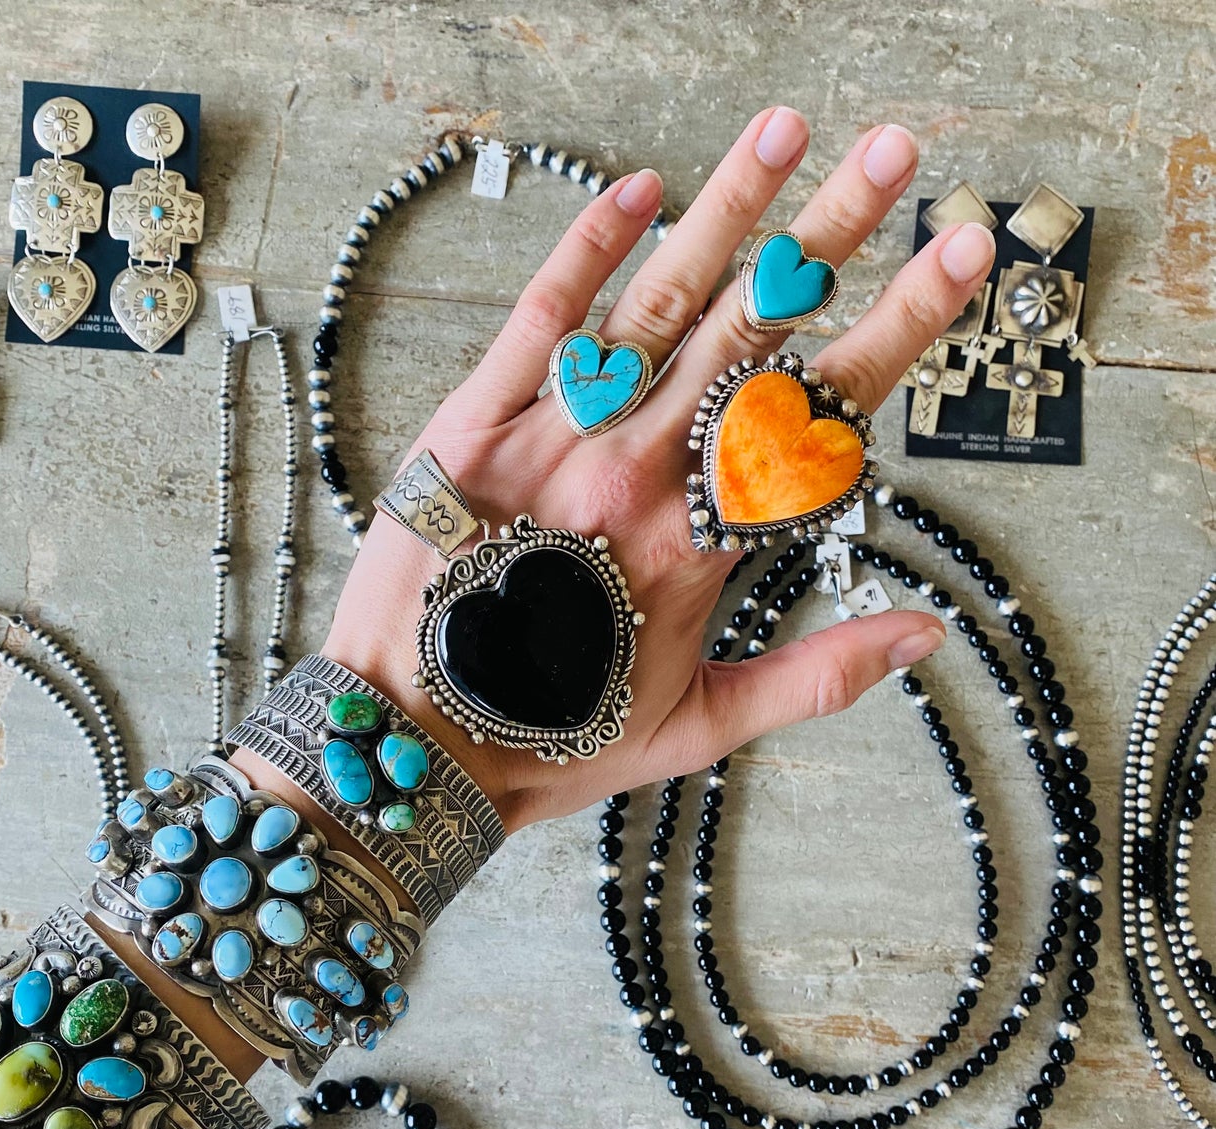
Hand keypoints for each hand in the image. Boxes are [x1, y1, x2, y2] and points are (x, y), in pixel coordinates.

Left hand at [316, 109, 995, 830]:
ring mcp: (554, 442)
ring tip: (785, 131)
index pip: (821, 413)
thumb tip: (925, 634)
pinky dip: (584, 251)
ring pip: (657, 307)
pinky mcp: (470, 427)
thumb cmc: (558, 742)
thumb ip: (819, 678)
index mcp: (701, 546)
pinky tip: (638, 189)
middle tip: (892, 151)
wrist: (419, 746)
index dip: (900, 324)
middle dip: (830, 236)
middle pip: (752, 336)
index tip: (959, 250)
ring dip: (727, 216)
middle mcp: (637, 478)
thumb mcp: (702, 729)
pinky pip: (537, 321)